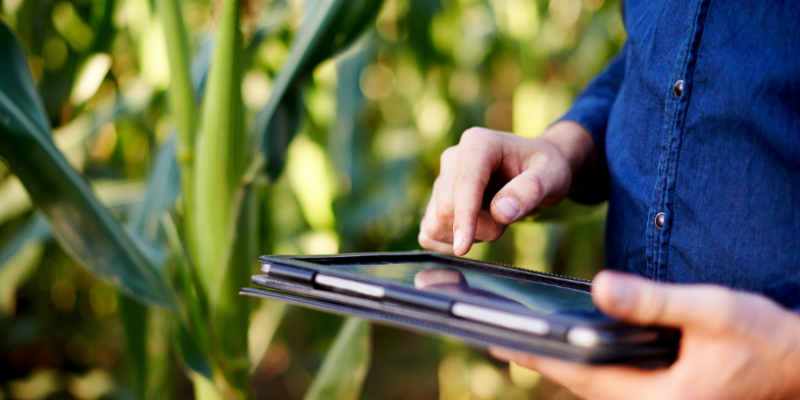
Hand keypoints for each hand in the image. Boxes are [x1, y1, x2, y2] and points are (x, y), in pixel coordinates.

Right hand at [418, 121, 595, 254]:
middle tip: (508, 218)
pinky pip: (430, 234)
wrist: (536, 170)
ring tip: (494, 219)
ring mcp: (441, 180)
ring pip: (435, 224)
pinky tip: (476, 230)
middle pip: (446, 209)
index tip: (463, 247)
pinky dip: (451, 242)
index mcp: (478, 144)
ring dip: (468, 235)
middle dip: (479, 228)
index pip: (463, 184)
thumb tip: (501, 212)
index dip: (463, 217)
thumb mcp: (551, 175)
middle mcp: (452, 158)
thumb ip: (529, 190)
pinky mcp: (436, 201)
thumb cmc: (544, 169)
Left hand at [490, 270, 799, 399]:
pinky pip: (607, 380)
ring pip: (591, 383)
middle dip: (536, 357)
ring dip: (556, 360)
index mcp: (659, 397)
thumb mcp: (711, 312)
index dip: (537, 354)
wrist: (799, 366)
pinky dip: (582, 361)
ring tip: (518, 338)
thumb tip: (598, 288)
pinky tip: (568, 343)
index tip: (497, 338)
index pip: (581, 372)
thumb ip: (653, 302)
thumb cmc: (764, 339)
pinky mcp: (658, 396)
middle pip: (578, 381)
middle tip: (491, 335)